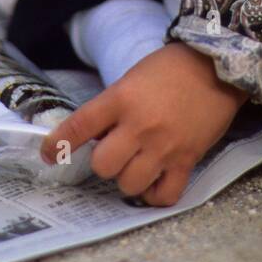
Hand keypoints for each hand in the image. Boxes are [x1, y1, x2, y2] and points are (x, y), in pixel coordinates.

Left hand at [40, 42, 249, 206]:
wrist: (214, 66)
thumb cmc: (169, 69)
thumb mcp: (131, 79)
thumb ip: (112, 107)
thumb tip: (92, 137)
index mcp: (121, 99)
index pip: (79, 126)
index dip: (57, 144)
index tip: (47, 154)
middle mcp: (140, 126)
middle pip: (103, 165)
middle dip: (103, 163)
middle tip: (113, 152)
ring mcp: (164, 146)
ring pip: (129, 185)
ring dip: (127, 179)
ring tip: (135, 165)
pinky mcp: (187, 160)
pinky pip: (163, 195)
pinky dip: (154, 194)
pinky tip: (153, 181)